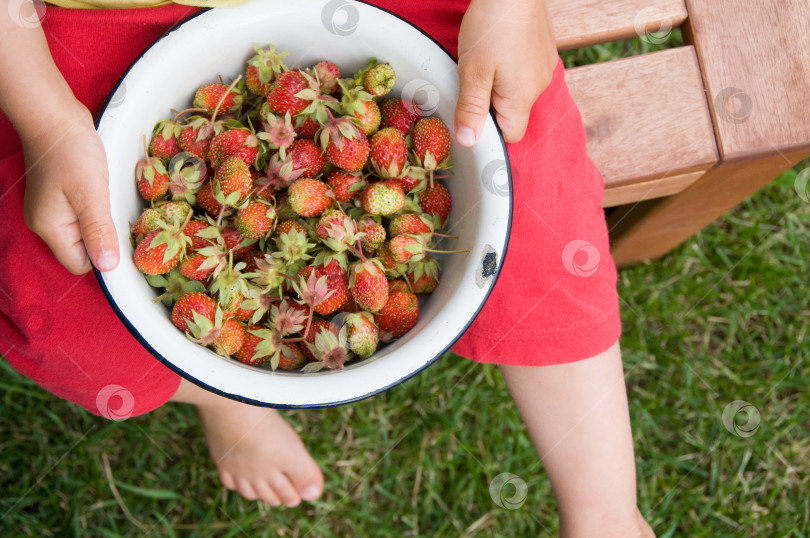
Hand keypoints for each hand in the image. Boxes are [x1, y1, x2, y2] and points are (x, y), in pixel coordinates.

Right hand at [22, 104, 119, 274]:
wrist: (56, 117)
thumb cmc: (72, 152)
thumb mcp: (91, 194)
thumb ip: (99, 231)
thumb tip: (107, 267)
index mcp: (50, 229)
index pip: (80, 264)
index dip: (103, 258)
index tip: (124, 242)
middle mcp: (47, 224)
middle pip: (82, 250)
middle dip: (104, 240)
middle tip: (121, 218)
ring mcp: (52, 210)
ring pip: (85, 233)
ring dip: (102, 224)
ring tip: (113, 204)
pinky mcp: (61, 197)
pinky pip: (83, 216)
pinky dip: (97, 211)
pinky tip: (105, 196)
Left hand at [455, 0, 557, 145]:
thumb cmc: (492, 26)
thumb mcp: (472, 71)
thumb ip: (471, 109)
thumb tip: (469, 142)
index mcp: (522, 97)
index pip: (510, 135)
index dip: (489, 130)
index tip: (472, 113)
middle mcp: (539, 86)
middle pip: (513, 113)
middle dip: (491, 104)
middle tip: (474, 80)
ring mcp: (544, 67)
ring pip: (518, 91)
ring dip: (500, 84)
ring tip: (486, 60)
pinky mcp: (544, 50)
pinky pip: (525, 71)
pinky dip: (511, 67)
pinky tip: (499, 49)